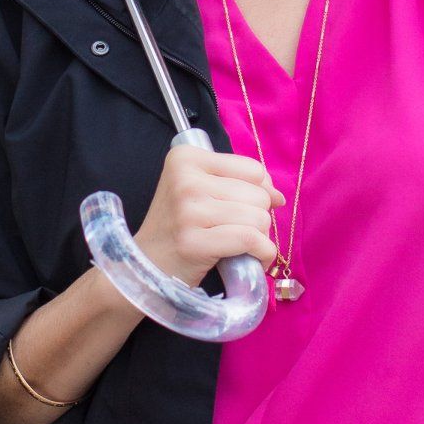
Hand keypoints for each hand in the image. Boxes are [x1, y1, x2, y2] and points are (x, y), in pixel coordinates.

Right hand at [133, 139, 279, 288]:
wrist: (146, 266)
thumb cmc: (179, 227)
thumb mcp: (200, 190)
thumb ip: (239, 183)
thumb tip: (278, 196)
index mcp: (185, 157)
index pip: (253, 169)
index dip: (260, 191)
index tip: (245, 208)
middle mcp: (184, 178)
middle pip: (258, 194)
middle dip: (257, 217)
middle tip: (233, 231)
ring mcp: (188, 210)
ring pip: (258, 218)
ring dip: (259, 237)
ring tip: (236, 245)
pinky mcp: (194, 242)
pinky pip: (251, 240)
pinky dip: (262, 252)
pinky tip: (254, 258)